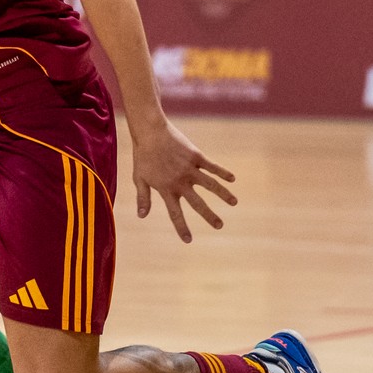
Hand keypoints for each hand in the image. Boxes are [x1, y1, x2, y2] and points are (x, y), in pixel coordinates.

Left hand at [132, 119, 235, 242]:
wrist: (150, 132)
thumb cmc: (143, 156)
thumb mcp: (138, 178)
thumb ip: (143, 198)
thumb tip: (141, 216)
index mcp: (166, 189)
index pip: (175, 214)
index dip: (182, 228)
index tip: (189, 240)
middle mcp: (180, 182)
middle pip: (198, 203)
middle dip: (209, 216)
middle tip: (219, 226)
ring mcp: (190, 169)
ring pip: (210, 185)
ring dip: (223, 194)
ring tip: (234, 202)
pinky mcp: (196, 156)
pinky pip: (212, 166)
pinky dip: (223, 172)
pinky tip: (232, 179)